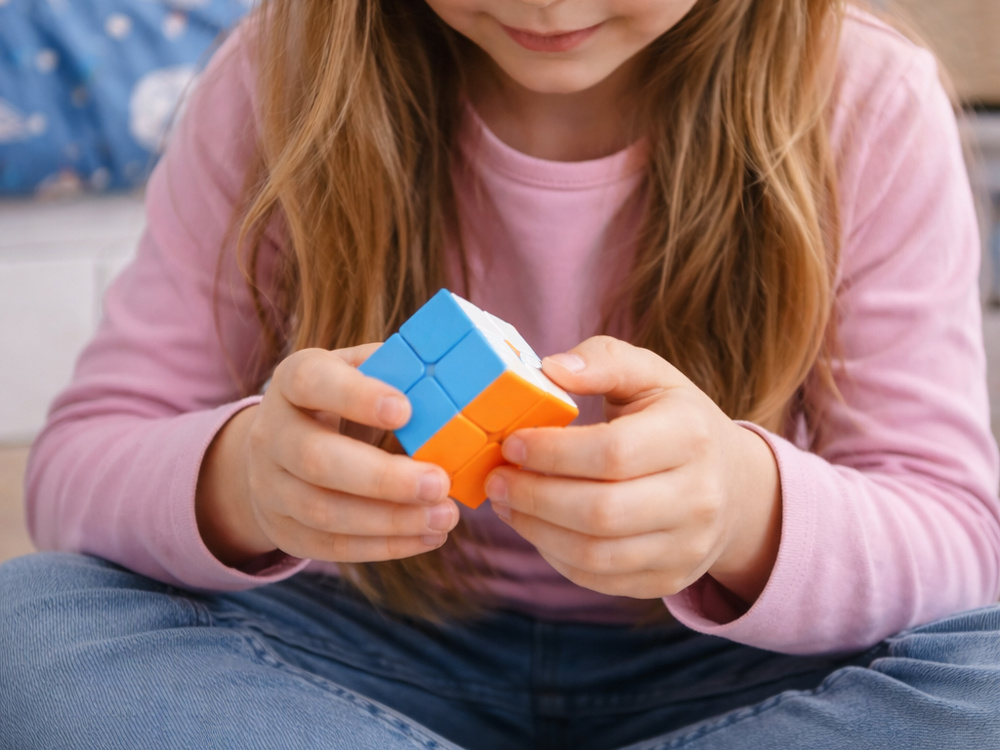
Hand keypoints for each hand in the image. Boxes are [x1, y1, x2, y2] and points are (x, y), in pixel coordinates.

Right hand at [196, 346, 458, 566]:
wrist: (279, 451)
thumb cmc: (340, 400)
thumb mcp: (357, 372)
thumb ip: (393, 370)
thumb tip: (443, 379)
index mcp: (293, 381)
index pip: (312, 382)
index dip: (355, 396)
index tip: (406, 411)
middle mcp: (271, 433)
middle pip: (315, 459)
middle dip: (382, 477)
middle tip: (439, 483)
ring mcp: (270, 486)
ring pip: (323, 511)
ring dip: (390, 520)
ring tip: (444, 516)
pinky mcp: (285, 529)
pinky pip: (332, 546)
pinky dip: (385, 546)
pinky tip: (428, 537)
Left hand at [484, 336, 781, 605]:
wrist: (734, 485)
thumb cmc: (674, 420)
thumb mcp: (650, 375)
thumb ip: (602, 361)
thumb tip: (550, 369)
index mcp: (691, 435)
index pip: (613, 453)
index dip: (552, 453)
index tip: (511, 444)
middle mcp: (699, 497)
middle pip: (601, 511)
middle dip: (535, 497)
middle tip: (496, 480)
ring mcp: (687, 546)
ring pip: (596, 554)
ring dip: (536, 531)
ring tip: (506, 504)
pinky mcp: (669, 580)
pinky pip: (600, 580)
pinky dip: (556, 556)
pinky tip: (535, 527)